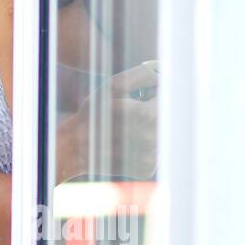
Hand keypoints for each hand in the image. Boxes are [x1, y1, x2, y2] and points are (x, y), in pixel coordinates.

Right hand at [58, 60, 157, 181]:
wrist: (77, 148)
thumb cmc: (94, 112)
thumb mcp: (114, 85)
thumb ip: (143, 74)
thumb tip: (165, 74)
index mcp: (149, 116)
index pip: (167, 96)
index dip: (154, 92)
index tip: (142, 93)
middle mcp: (155, 139)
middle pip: (165, 116)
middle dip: (151, 109)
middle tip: (131, 111)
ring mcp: (153, 158)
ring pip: (160, 134)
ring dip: (148, 128)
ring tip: (125, 129)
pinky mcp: (148, 170)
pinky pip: (153, 151)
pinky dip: (142, 146)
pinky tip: (126, 145)